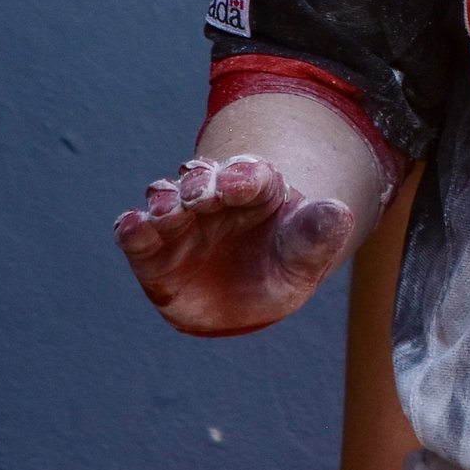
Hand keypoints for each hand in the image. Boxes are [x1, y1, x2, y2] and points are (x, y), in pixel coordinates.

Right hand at [113, 154, 353, 335]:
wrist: (252, 297)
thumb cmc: (284, 264)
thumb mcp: (307, 254)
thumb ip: (318, 234)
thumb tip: (339, 211)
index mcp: (257, 187)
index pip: (250, 173)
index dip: (242, 176)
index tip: (237, 184)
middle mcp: (214, 196)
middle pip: (202, 179)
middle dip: (199, 185)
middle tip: (201, 197)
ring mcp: (182, 221)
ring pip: (167, 199)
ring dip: (165, 201)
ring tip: (169, 212)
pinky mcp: (154, 252)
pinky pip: (137, 237)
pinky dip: (130, 229)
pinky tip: (130, 226)